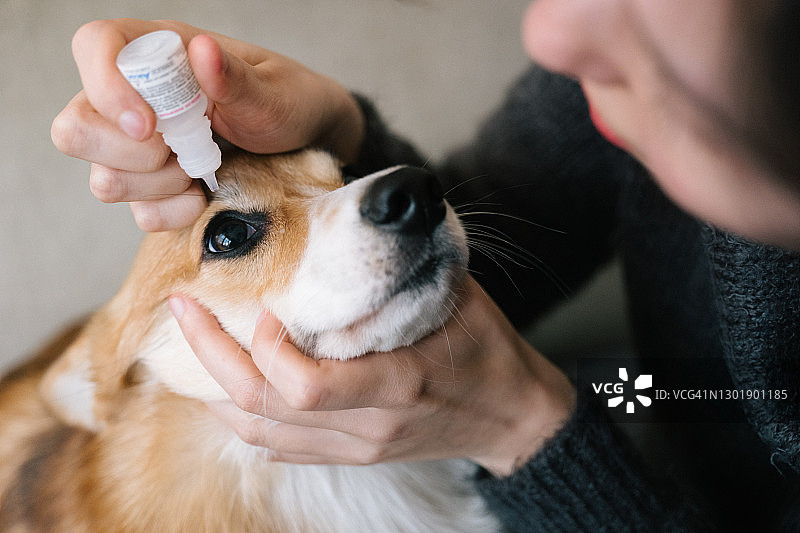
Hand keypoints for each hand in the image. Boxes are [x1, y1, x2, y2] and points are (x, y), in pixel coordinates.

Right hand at [51, 19, 364, 230]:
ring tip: (199, 170)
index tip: (150, 125)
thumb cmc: (287, 101)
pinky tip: (201, 196)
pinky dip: (171, 212)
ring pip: (101, 178)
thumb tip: (203, 51)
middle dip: (128, 153)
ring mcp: (138, 147)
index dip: (105, 86)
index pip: (94, 46)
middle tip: (180, 149)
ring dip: (155, 185)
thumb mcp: (272, 91)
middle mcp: (136, 96)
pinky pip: (138, 212)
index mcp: (159, 51)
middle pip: (74, 127)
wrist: (306, 142)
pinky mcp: (154, 186)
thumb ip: (236, 78)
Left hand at [169, 276, 575, 476]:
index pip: (304, 387)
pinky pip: (276, 448)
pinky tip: (223, 385)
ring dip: (215, 389)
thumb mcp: (455, 297)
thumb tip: (357, 215)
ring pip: (260, 434)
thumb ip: (401, 269)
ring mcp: (355, 449)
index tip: (260, 304)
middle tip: (184, 309)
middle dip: (212, 359)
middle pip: (264, 412)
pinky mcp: (350, 456)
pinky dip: (241, 415)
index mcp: (396, 385)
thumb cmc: (484, 347)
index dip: (267, 349)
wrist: (510, 415)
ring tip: (190, 343)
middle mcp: (368, 426)